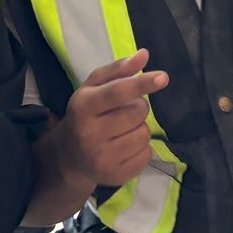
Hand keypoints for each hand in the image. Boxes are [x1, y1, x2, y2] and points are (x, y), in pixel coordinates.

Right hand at [57, 50, 167, 188]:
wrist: (69, 156)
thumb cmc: (85, 114)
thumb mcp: (93, 88)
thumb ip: (118, 70)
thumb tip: (144, 55)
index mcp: (82, 106)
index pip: (117, 92)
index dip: (141, 83)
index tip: (163, 77)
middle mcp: (89, 134)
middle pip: (137, 112)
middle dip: (137, 108)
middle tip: (122, 112)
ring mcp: (102, 159)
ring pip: (144, 134)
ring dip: (139, 128)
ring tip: (121, 130)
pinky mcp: (115, 177)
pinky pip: (146, 155)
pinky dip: (141, 148)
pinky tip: (123, 146)